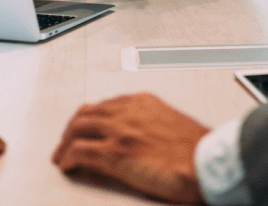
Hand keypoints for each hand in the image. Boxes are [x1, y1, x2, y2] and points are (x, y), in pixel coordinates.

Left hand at [53, 93, 208, 203]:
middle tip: (66, 141)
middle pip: (87, 113)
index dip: (90, 116)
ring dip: (65, 142)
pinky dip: (68, 158)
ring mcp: (120, 131)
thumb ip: (151, 122)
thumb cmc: (196, 148)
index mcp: (144, 101)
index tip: (86, 125)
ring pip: (78, 128)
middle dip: (72, 127)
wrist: (206, 162)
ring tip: (61, 155)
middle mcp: (129, 111)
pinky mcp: (115, 154)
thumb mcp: (170, 123)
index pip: (106, 103)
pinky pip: (79, 152)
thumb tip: (139, 135)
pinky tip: (66, 165)